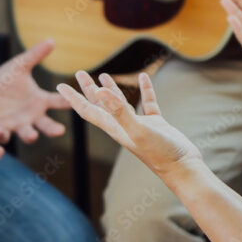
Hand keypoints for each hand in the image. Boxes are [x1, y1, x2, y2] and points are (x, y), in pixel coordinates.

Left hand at [0, 39, 68, 143]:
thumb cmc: (7, 77)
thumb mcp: (20, 64)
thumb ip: (35, 55)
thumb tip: (51, 40)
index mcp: (40, 100)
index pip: (58, 102)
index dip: (68, 102)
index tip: (77, 101)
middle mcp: (32, 115)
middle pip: (46, 125)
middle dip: (53, 129)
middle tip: (60, 130)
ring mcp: (17, 124)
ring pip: (27, 134)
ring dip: (31, 136)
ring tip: (33, 136)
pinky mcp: (1, 128)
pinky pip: (4, 135)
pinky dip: (3, 134)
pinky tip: (2, 131)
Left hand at [57, 72, 201, 179]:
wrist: (182, 168)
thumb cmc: (159, 153)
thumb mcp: (137, 129)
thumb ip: (119, 111)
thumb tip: (99, 91)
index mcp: (113, 128)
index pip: (87, 110)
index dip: (73, 98)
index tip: (59, 85)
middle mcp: (122, 126)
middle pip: (100, 104)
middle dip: (88, 89)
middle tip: (79, 73)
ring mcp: (138, 125)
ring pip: (120, 103)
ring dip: (111, 89)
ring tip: (103, 75)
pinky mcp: (155, 123)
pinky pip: (147, 102)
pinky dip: (144, 89)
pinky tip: (144, 78)